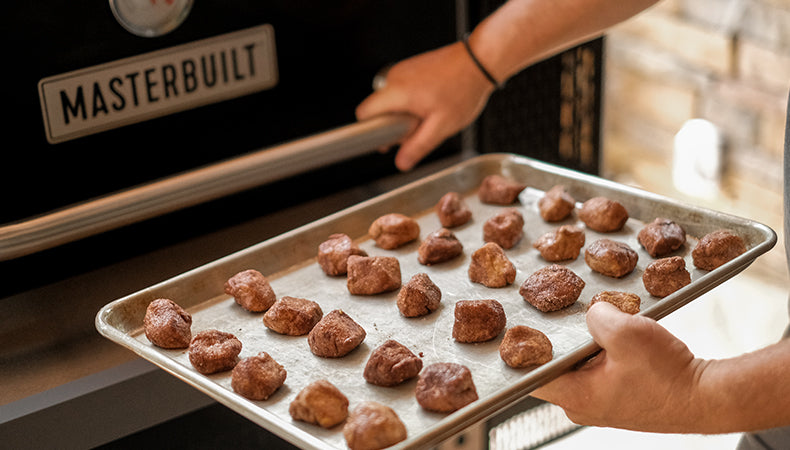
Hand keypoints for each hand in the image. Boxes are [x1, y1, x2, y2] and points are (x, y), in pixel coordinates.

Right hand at [355, 41, 495, 170]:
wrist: (479, 61)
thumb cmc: (463, 89)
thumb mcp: (441, 127)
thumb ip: (417, 147)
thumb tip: (401, 163)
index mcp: (396, 92)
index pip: (364, 114)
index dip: (373, 131)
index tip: (391, 139)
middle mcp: (394, 77)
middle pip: (379, 109)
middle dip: (395, 123)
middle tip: (421, 126)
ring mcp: (402, 69)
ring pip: (391, 100)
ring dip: (406, 112)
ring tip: (431, 112)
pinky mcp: (411, 66)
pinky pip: (402, 90)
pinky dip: (413, 100)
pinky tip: (434, 101)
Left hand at [531, 302, 709, 432]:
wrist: (707, 397)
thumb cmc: (667, 374)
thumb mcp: (626, 332)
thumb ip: (596, 316)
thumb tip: (590, 313)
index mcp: (575, 396)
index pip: (528, 376)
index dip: (521, 350)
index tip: (518, 329)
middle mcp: (581, 406)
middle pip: (554, 367)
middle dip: (561, 341)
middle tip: (566, 316)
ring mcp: (600, 406)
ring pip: (578, 368)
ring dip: (587, 346)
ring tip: (603, 327)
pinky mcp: (617, 400)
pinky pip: (598, 372)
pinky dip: (604, 354)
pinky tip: (620, 339)